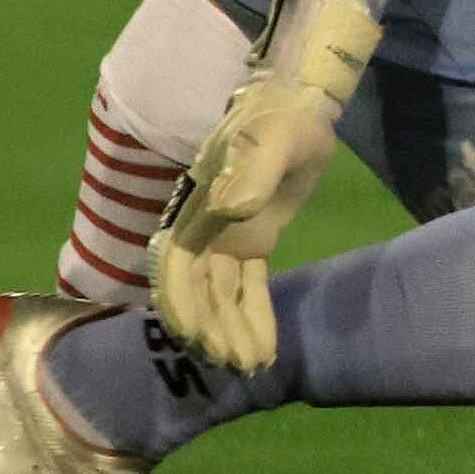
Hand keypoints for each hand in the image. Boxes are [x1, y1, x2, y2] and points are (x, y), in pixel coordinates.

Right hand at [150, 0, 379, 370]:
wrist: (298, 107)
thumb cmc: (281, 119)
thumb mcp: (274, 139)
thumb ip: (253, 172)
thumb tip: (231, 210)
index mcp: (198, 207)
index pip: (177, 263)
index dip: (179, 300)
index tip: (189, 334)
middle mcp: (205, 229)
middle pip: (197, 289)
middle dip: (209, 327)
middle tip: (232, 362)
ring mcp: (227, 238)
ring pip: (222, 295)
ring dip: (232, 330)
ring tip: (252, 366)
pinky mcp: (252, 243)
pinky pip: (249, 286)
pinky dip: (255, 316)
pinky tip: (264, 347)